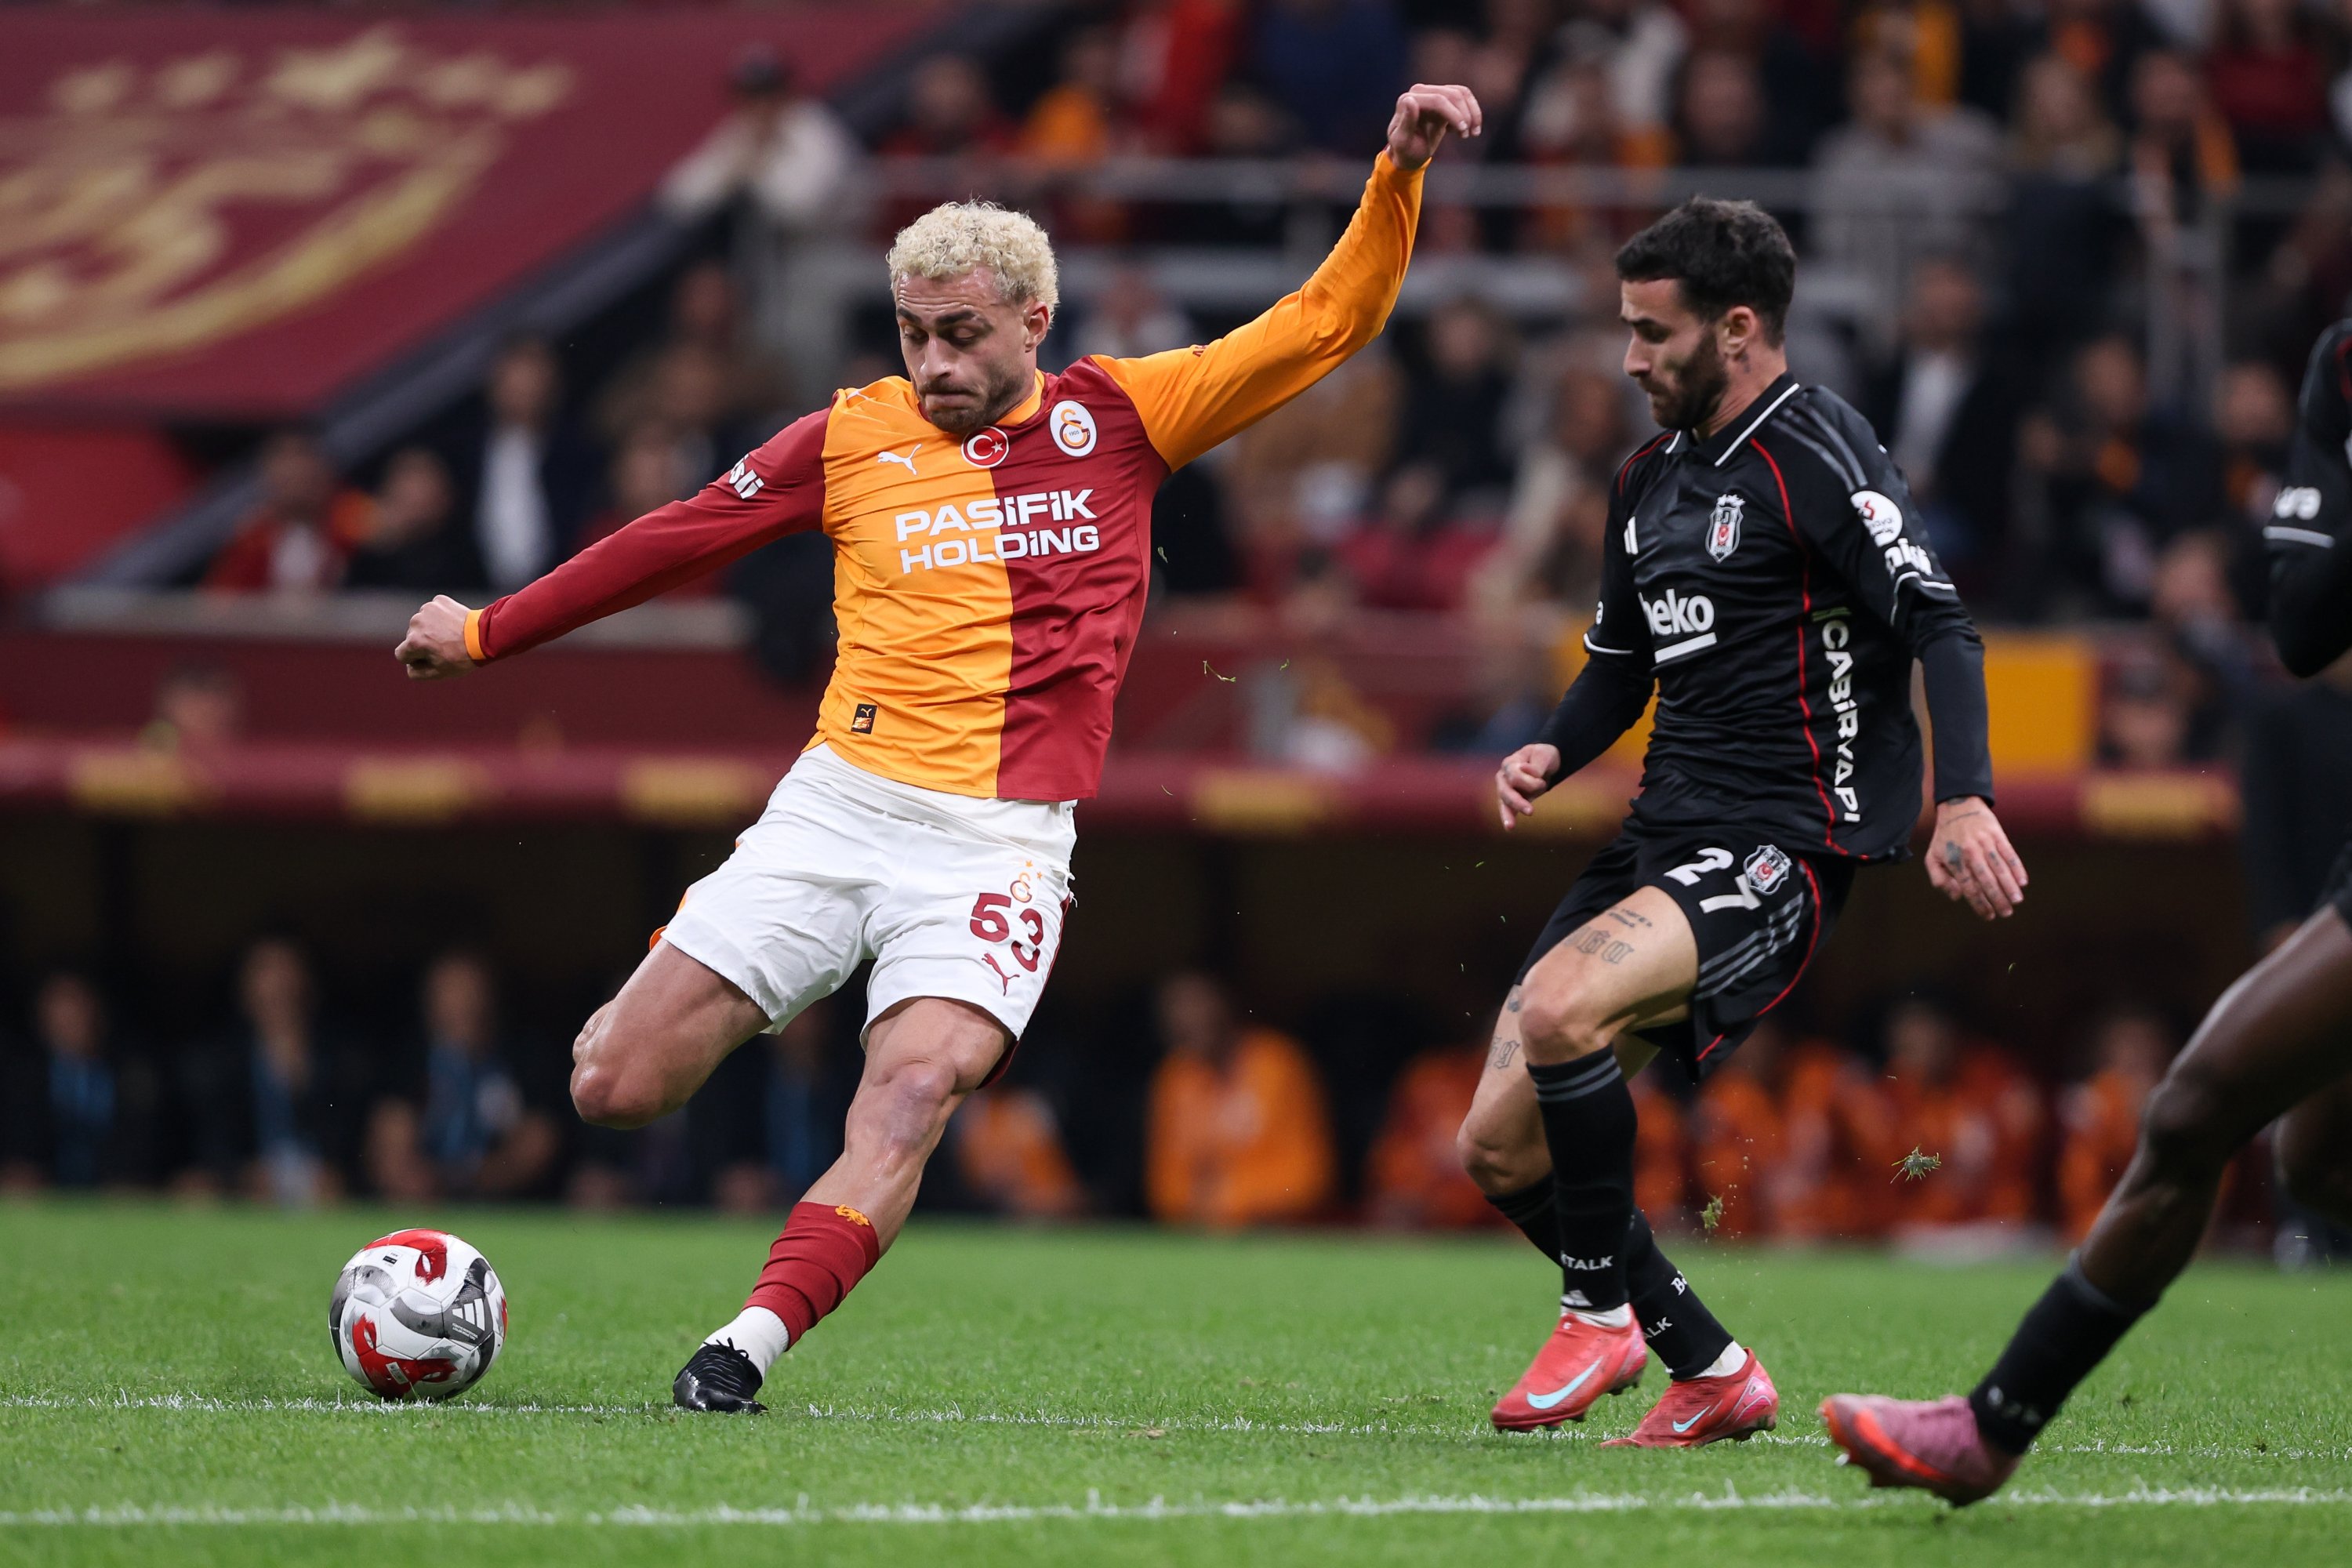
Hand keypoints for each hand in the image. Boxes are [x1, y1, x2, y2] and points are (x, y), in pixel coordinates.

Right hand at [394, 595, 477, 680]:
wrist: (485, 636)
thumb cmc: (462, 657)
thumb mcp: (439, 673)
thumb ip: (416, 673)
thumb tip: (409, 665)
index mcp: (414, 641)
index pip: (402, 654)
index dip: (415, 659)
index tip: (432, 658)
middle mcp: (416, 622)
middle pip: (412, 637)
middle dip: (424, 643)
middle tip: (445, 647)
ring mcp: (427, 609)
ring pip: (423, 623)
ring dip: (432, 629)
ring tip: (451, 635)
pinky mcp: (438, 601)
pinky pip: (434, 612)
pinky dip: (441, 617)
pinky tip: (454, 624)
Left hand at [1386, 83, 1480, 171]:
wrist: (1409, 153)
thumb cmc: (1405, 150)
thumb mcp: (1402, 142)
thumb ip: (1406, 122)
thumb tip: (1410, 100)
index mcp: (1408, 100)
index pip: (1437, 101)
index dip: (1454, 114)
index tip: (1463, 132)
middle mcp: (1420, 92)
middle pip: (1452, 95)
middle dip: (1465, 114)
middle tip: (1469, 135)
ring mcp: (1432, 92)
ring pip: (1461, 93)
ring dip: (1472, 112)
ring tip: (1473, 133)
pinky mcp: (1443, 97)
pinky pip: (1464, 97)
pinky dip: (1471, 112)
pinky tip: (1465, 129)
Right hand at [1495, 742, 1561, 829]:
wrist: (1547, 761)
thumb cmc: (1544, 756)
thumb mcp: (1544, 755)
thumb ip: (1536, 765)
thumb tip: (1524, 769)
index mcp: (1510, 763)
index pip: (1514, 775)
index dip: (1529, 781)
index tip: (1542, 781)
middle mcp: (1504, 776)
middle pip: (1505, 791)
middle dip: (1517, 802)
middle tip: (1530, 811)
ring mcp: (1506, 788)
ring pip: (1504, 802)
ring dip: (1508, 814)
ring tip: (1510, 826)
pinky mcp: (1512, 799)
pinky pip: (1507, 809)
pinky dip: (1507, 818)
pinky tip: (1509, 828)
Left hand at [1924, 796, 2027, 919]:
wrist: (1957, 806)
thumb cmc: (1945, 838)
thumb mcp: (1932, 858)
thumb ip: (1939, 880)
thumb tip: (1957, 897)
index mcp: (1954, 861)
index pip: (1969, 888)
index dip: (1979, 904)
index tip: (1989, 916)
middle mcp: (1970, 853)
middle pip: (1986, 881)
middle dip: (1997, 899)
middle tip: (2006, 913)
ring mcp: (1985, 843)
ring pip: (1999, 869)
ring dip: (2009, 887)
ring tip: (2016, 901)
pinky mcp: (1997, 835)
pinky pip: (2009, 854)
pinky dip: (2017, 868)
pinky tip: (2023, 882)